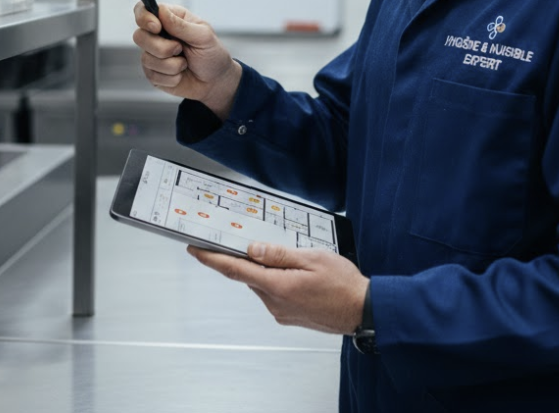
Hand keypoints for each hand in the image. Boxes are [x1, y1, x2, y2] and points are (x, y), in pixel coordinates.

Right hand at [131, 2, 242, 118]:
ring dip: (171, 65)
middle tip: (180, 49)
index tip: (156, 27)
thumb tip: (161, 11)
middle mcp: (158, 35)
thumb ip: (181, 25)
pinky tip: (181, 75)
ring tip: (185, 63)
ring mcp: (153, 54)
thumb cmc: (212, 54)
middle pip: (139, 36)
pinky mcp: (153, 73)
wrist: (216, 81)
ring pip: (146, 58)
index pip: (143, 10)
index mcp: (170, 18)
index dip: (144, 17)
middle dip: (162, 47)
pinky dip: (171, 77)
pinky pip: (153, 75)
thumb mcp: (203, 36)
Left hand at [187, 241, 368, 334]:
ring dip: (267, 270)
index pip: (235, 270)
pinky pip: (273, 293)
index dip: (212, 259)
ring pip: (262, 284)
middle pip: (249, 276)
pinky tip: (296, 274)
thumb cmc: (343, 285)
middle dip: (246, 259)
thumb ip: (279, 254)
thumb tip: (253, 250)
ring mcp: (281, 312)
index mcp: (278, 286)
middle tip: (250, 242)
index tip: (195, 250)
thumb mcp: (313, 258)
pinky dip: (276, 281)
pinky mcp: (288, 316)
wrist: (363, 312)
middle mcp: (275, 303)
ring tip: (292, 260)